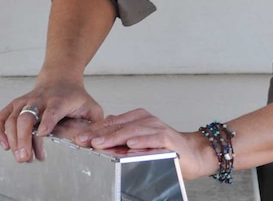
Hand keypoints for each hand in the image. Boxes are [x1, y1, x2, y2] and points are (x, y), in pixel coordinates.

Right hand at [0, 78, 104, 162]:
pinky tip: (5, 145)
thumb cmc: (75, 97)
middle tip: (25, 157)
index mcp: (60, 101)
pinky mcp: (15, 105)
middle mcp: (40, 100)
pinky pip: (1, 117)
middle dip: (24, 138)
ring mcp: (25, 101)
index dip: (47, 121)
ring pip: (12, 119)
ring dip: (13, 140)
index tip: (43, 133)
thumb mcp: (91, 107)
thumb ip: (95, 124)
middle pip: (26, 117)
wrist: (60, 78)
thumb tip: (93, 142)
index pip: (52, 111)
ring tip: (22, 157)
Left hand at [70, 108, 218, 179]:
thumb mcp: (140, 140)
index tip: (79, 137)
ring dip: (115, 137)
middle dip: (99, 134)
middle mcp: (147, 120)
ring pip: (133, 131)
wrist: (193, 153)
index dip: (95, 130)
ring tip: (100, 143)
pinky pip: (153, 139)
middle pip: (119, 126)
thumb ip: (123, 134)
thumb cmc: (165, 148)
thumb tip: (100, 133)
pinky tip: (130, 144)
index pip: (112, 122)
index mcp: (138, 118)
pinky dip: (141, 141)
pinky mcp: (168, 139)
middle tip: (83, 141)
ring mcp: (158, 128)